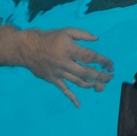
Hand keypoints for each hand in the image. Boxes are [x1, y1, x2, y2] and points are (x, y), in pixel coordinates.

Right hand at [0, 27, 114, 107]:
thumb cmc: (49, 37)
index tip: (111, 64)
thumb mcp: (66, 31)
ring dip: (92, 85)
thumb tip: (97, 39)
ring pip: (78, 82)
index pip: (90, 56)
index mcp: (69, 49)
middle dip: (101, 76)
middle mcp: (64, 62)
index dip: (102, 61)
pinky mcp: (52, 79)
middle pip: (87, 73)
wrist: (26, 47)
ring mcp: (58, 72)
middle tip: (110, 77)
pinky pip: (63, 90)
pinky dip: (71, 98)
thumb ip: (82, 34)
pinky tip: (79, 104)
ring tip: (102, 86)